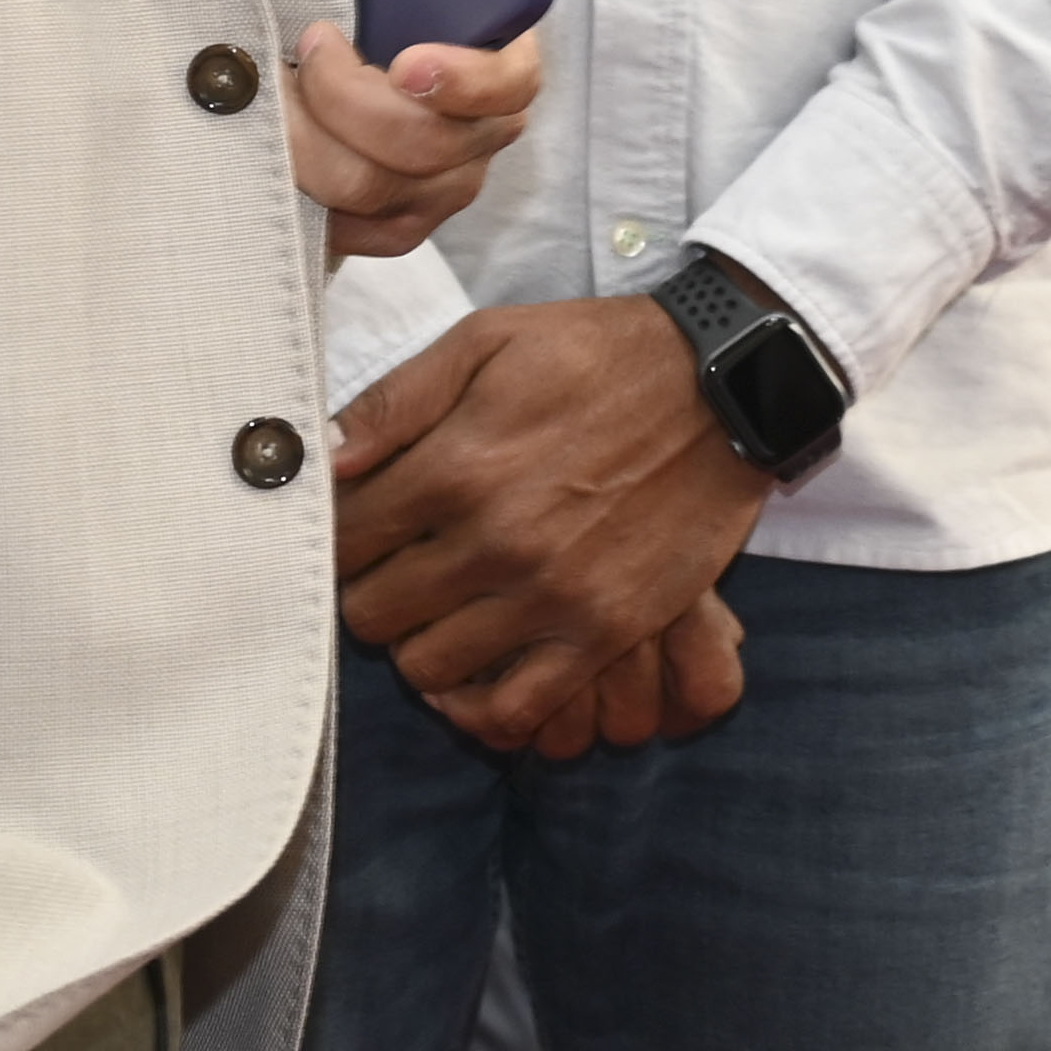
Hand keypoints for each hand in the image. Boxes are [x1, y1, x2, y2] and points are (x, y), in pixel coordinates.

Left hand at [293, 0, 540, 256]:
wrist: (329, 19)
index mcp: (497, 38)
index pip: (514, 78)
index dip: (465, 77)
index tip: (405, 56)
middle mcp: (480, 120)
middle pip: (436, 150)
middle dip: (357, 106)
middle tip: (308, 50)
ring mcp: (444, 177)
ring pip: (386, 196)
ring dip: (316, 148)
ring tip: (275, 95)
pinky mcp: (401, 219)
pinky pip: (367, 236)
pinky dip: (318, 204)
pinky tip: (282, 160)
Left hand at [330, 292, 773, 754]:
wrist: (727, 386)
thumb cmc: (600, 355)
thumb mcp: (489, 340)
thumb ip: (398, 400)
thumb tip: (323, 458)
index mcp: (458, 464)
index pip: (343, 539)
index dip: (335, 536)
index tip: (358, 527)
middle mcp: (497, 539)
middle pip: (374, 612)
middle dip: (369, 590)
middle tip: (395, 568)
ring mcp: (552, 594)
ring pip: (427, 666)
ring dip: (418, 643)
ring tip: (438, 610)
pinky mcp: (605, 630)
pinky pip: (514, 710)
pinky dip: (478, 706)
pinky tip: (475, 669)